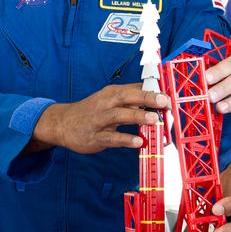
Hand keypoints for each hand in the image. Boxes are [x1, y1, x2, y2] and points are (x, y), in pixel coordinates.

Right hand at [34, 84, 169, 153]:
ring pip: (120, 116)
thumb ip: (130, 97)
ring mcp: (99, 120)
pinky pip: (111, 138)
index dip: (152, 91)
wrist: (62, 123)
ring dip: (138, 117)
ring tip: (155, 120)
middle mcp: (106, 103)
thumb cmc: (91, 111)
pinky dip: (125, 139)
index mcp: (112, 93)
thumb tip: (155, 94)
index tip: (168, 95)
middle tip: (164, 102)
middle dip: (146, 99)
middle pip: (127, 98)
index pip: (134, 89)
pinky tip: (138, 142)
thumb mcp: (108, 99)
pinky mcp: (95, 136)